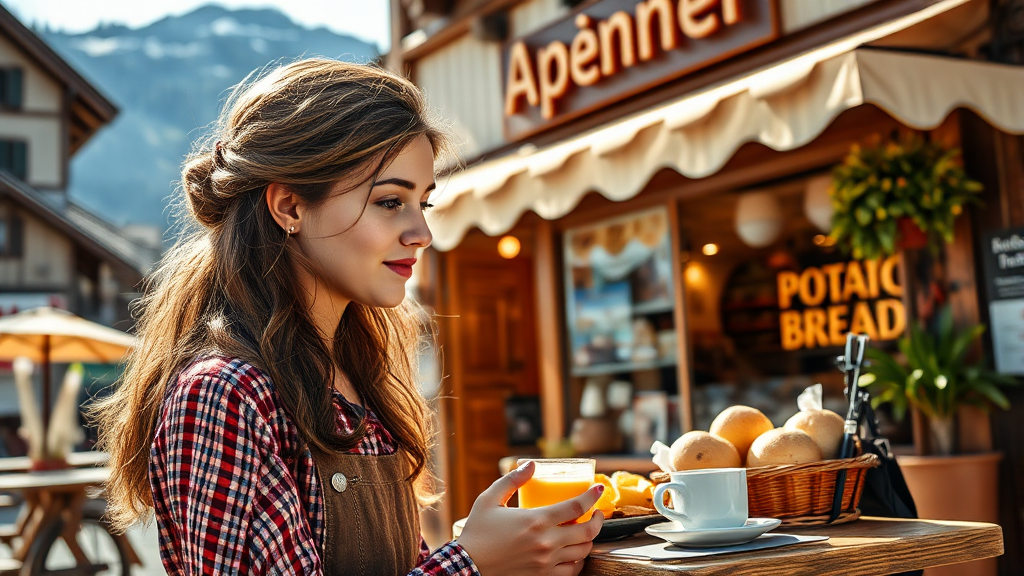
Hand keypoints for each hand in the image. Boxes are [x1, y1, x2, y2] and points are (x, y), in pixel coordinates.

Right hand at [456, 461, 604, 575]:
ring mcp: (546, 562)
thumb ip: (512, 480)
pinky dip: (578, 561)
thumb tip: (531, 465)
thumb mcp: (490, 500)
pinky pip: (572, 571)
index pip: (576, 507)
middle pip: (587, 531)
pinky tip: (575, 553)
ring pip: (583, 552)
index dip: (592, 496)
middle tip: (597, 513)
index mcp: (536, 520)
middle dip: (598, 520)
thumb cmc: (477, 533)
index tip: (598, 489)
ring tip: (585, 531)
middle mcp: (545, 542)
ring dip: (589, 540)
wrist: (467, 567)